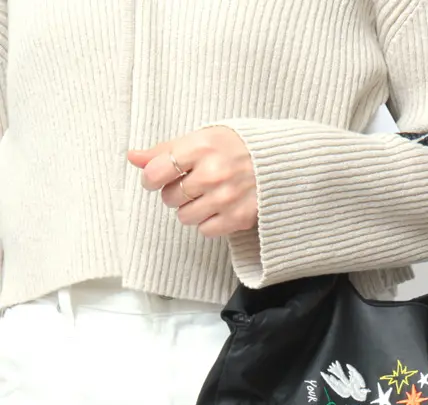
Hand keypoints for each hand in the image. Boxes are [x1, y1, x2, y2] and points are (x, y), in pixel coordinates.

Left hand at [127, 126, 256, 237]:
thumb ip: (166, 150)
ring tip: (206, 197)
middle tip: (191, 185)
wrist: (282, 163)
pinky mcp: (239, 218)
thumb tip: (132, 157)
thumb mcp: (202, 138)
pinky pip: (206, 230)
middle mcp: (213, 173)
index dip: (151, 179)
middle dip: (175, 193)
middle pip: (169, 197)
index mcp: (201, 147)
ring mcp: (227, 198)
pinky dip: (209, 222)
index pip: (156, 172)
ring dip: (191, 209)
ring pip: (185, 217)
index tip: (156, 179)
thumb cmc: (238, 147)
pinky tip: (219, 208)